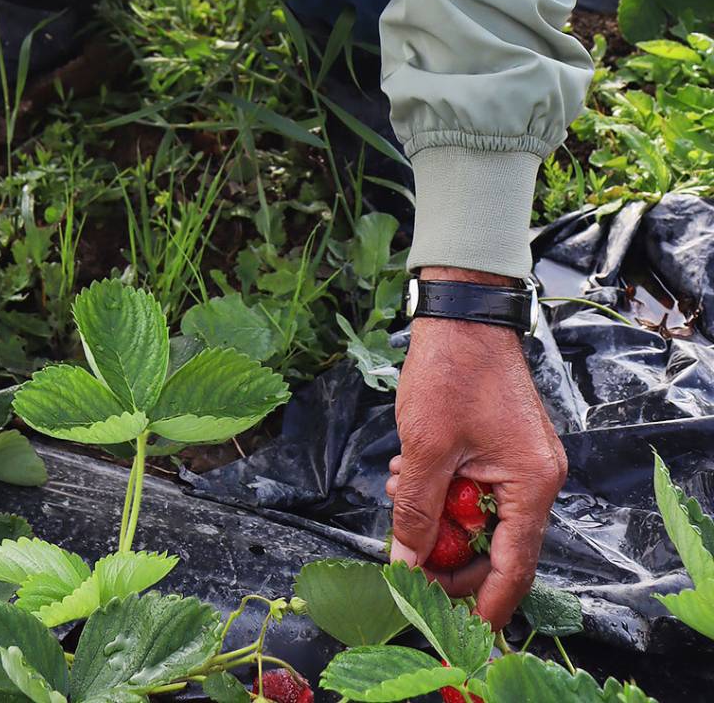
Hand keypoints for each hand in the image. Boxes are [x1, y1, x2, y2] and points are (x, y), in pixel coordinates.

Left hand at [386, 264, 566, 629]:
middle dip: (449, 555)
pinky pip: (477, 488)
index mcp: (531, 483)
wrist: (461, 310)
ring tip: (401, 497)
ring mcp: (522, 461)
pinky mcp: (504, 446)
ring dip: (440, 517)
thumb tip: (406, 564)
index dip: (484, 602)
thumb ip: (418, 512)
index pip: (514, 566)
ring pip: (481, 515)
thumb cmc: (451, 370)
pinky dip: (445, 490)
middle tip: (407, 561)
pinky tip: (410, 475)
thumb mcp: (425, 449)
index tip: (455, 629)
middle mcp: (536, 477)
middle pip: (498, 546)